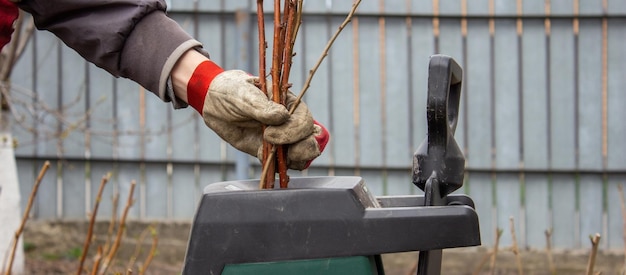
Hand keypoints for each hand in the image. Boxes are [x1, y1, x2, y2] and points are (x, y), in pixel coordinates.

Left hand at [200, 70, 327, 169]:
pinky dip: (277, 167)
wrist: (214, 101)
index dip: (293, 131)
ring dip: (293, 160)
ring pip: (300, 155)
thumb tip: (283, 116)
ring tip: (273, 156)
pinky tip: (265, 162)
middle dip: (301, 149)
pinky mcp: (267, 151)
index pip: (305, 121)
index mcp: (290, 104)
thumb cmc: (233, 91)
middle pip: (310, 140)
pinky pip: (281, 165)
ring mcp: (280, 138)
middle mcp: (290, 122)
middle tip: (276, 146)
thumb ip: (262, 107)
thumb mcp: (245, 94)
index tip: (268, 134)